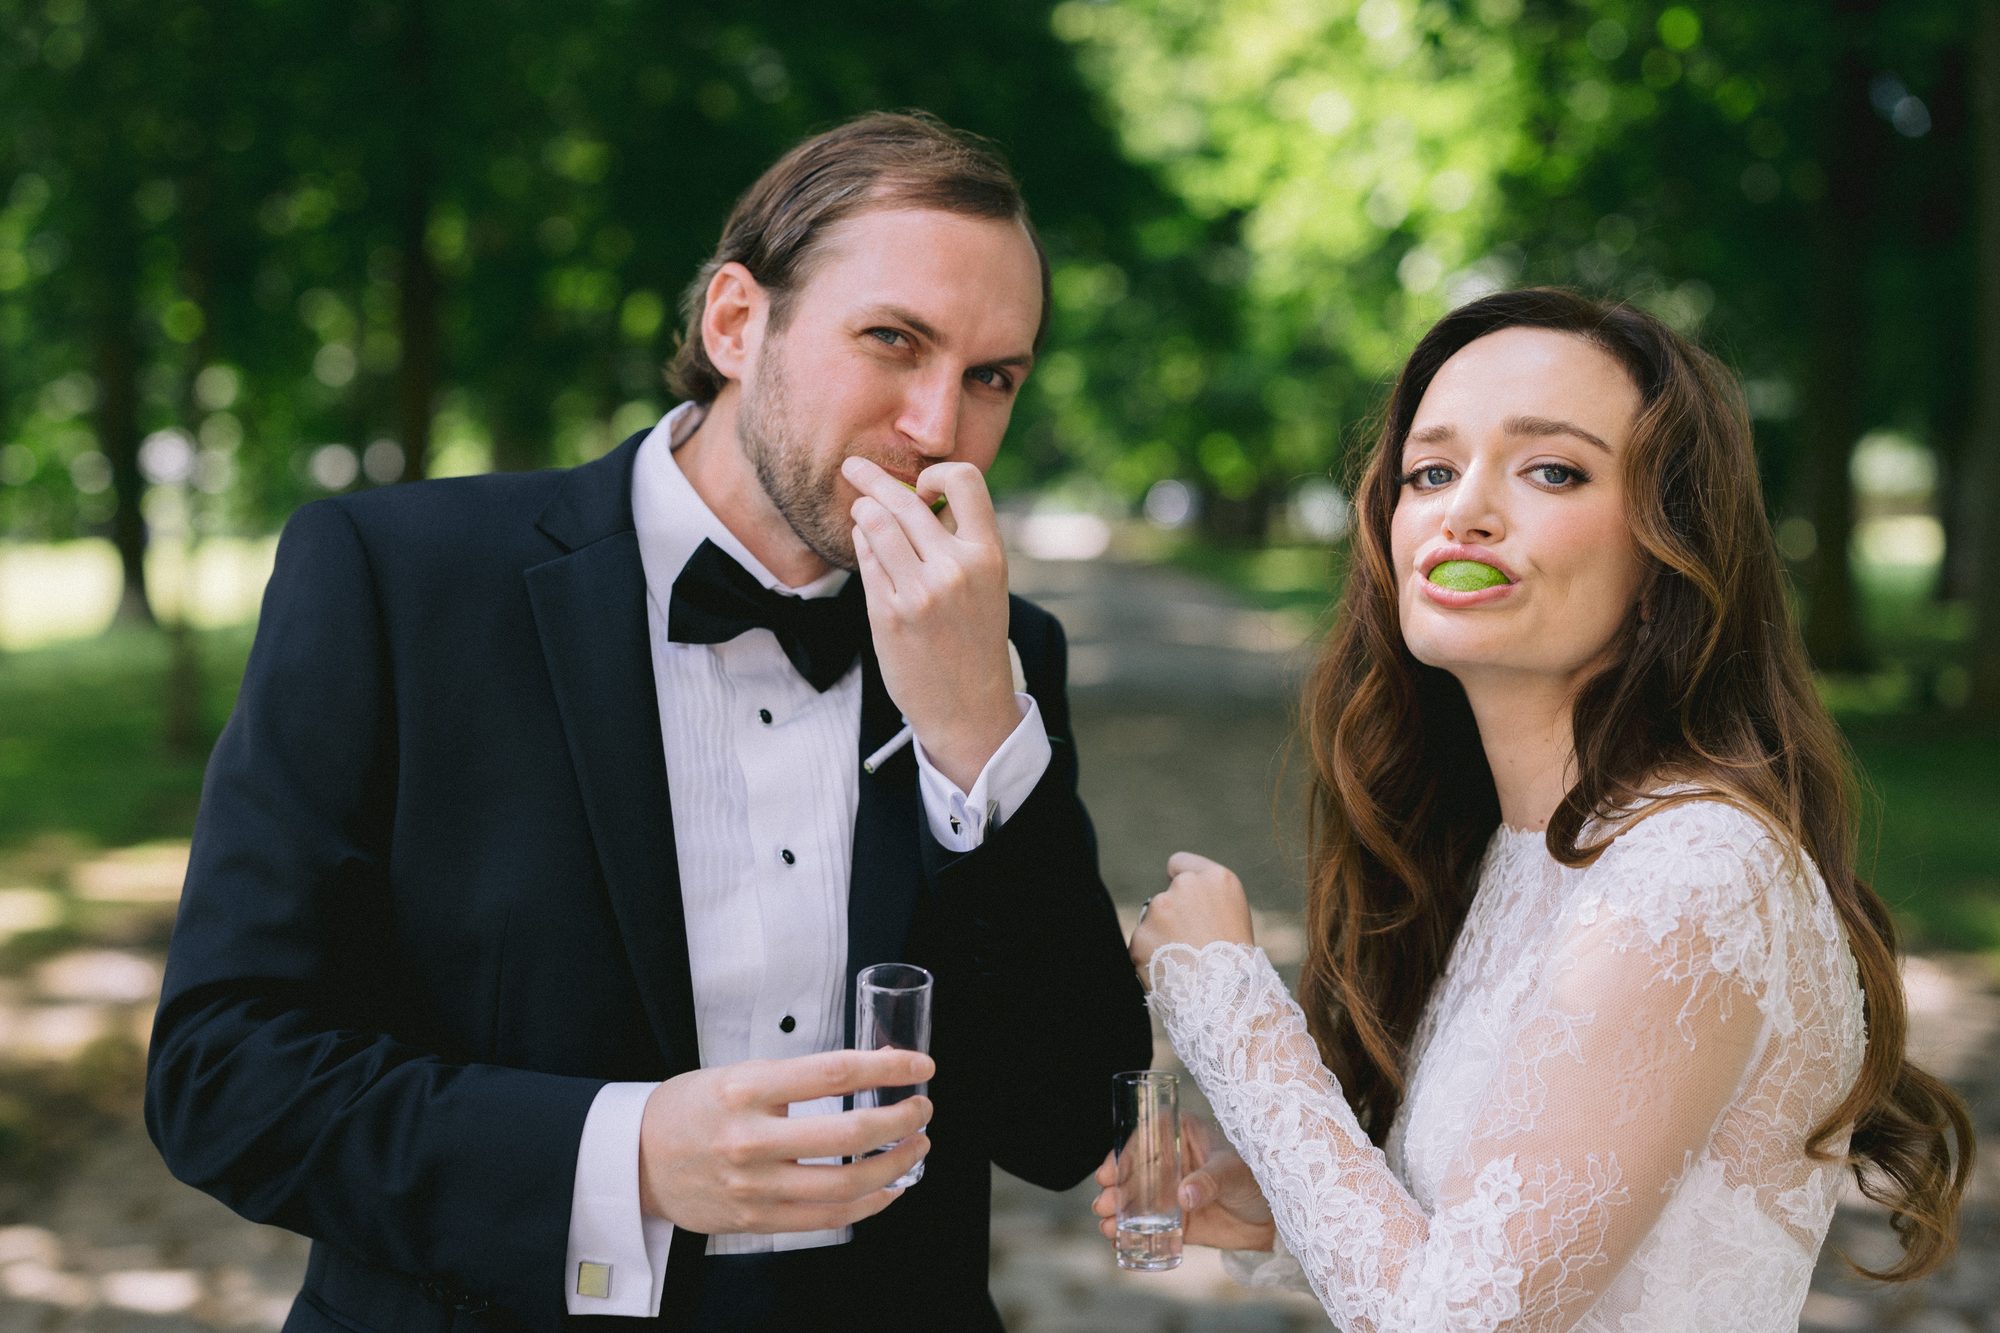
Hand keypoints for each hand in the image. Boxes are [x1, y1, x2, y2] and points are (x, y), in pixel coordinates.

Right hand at [637, 1048, 933, 1234]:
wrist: (635, 1159)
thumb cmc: (690, 1109)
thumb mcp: (736, 1074)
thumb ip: (797, 1077)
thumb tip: (870, 1068)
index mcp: (745, 1089)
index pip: (834, 1072)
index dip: (888, 1068)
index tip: (919, 1065)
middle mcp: (750, 1140)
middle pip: (850, 1132)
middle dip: (902, 1119)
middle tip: (922, 1108)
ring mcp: (754, 1186)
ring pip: (847, 1183)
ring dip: (896, 1163)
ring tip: (916, 1145)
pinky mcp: (757, 1220)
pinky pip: (828, 1218)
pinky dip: (870, 1204)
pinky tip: (890, 1187)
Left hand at [843, 455, 1017, 790]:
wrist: (967, 707)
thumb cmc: (975, 637)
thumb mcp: (989, 584)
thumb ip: (962, 540)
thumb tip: (916, 494)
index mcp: (989, 555)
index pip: (965, 480)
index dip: (936, 475)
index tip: (921, 487)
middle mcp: (956, 569)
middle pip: (905, 500)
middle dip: (872, 477)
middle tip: (853, 466)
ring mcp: (920, 592)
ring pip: (876, 524)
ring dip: (862, 510)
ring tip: (859, 510)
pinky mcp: (887, 615)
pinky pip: (866, 560)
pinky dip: (861, 544)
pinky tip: (864, 544)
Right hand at [1091, 1114, 1275, 1252]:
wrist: (1277, 1220)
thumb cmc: (1259, 1179)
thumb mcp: (1234, 1172)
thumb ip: (1210, 1180)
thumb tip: (1184, 1195)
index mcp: (1184, 1134)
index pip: (1146, 1139)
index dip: (1122, 1155)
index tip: (1108, 1173)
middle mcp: (1173, 1161)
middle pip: (1135, 1172)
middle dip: (1116, 1189)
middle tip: (1105, 1204)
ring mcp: (1173, 1191)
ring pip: (1138, 1200)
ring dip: (1119, 1213)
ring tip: (1108, 1227)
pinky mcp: (1177, 1221)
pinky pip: (1150, 1226)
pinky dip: (1133, 1234)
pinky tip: (1119, 1241)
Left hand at [1129, 851, 1254, 980]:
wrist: (1228, 1000)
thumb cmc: (1236, 960)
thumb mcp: (1232, 913)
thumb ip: (1203, 895)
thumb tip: (1174, 891)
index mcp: (1215, 878)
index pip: (1178, 863)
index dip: (1179, 881)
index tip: (1184, 901)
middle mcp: (1185, 886)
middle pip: (1164, 895)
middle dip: (1171, 915)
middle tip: (1192, 943)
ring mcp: (1160, 909)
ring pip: (1151, 922)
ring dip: (1160, 938)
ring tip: (1186, 961)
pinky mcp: (1141, 936)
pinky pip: (1141, 946)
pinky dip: (1150, 959)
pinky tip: (1172, 971)